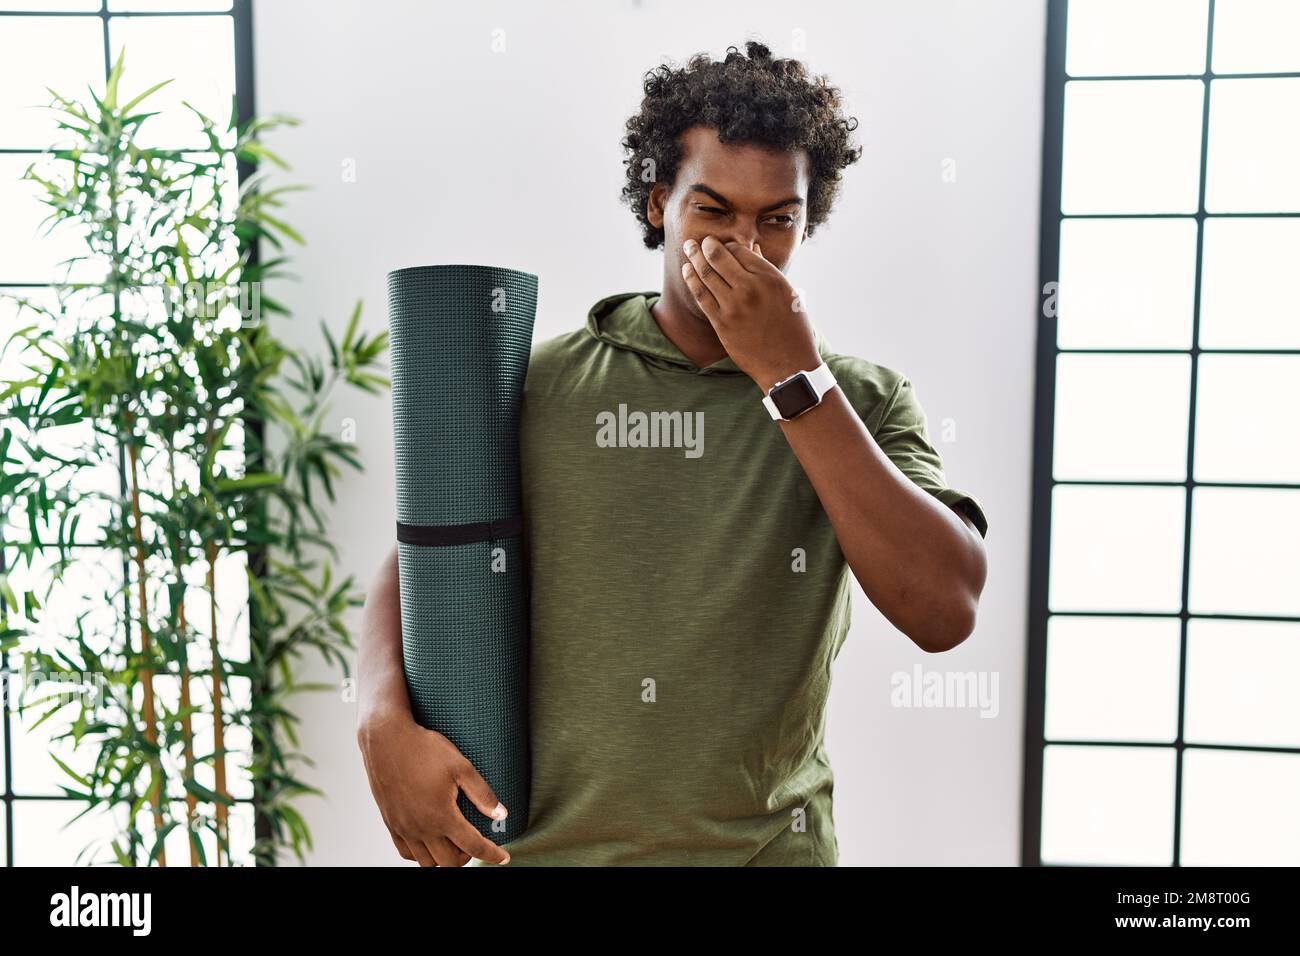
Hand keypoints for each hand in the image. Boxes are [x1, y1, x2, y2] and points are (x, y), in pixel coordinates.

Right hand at [357, 709, 511, 865]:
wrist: (386, 739)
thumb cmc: (424, 749)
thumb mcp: (461, 766)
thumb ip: (482, 793)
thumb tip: (501, 814)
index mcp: (442, 816)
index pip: (474, 847)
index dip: (492, 854)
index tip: (504, 857)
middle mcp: (421, 828)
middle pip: (449, 863)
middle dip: (467, 858)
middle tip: (476, 844)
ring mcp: (403, 828)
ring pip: (426, 863)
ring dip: (444, 860)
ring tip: (454, 845)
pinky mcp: (391, 823)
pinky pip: (405, 853)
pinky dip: (420, 855)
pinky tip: (429, 842)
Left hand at [680, 234, 821, 392]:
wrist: (788, 365)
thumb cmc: (793, 329)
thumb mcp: (788, 295)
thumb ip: (767, 271)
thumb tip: (753, 249)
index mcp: (771, 278)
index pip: (740, 250)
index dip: (727, 246)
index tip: (721, 246)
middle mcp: (752, 288)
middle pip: (719, 257)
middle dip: (706, 246)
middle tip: (698, 241)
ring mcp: (735, 306)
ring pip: (707, 274)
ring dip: (694, 258)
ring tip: (688, 249)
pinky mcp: (722, 323)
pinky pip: (701, 296)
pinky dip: (691, 280)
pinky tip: (687, 271)